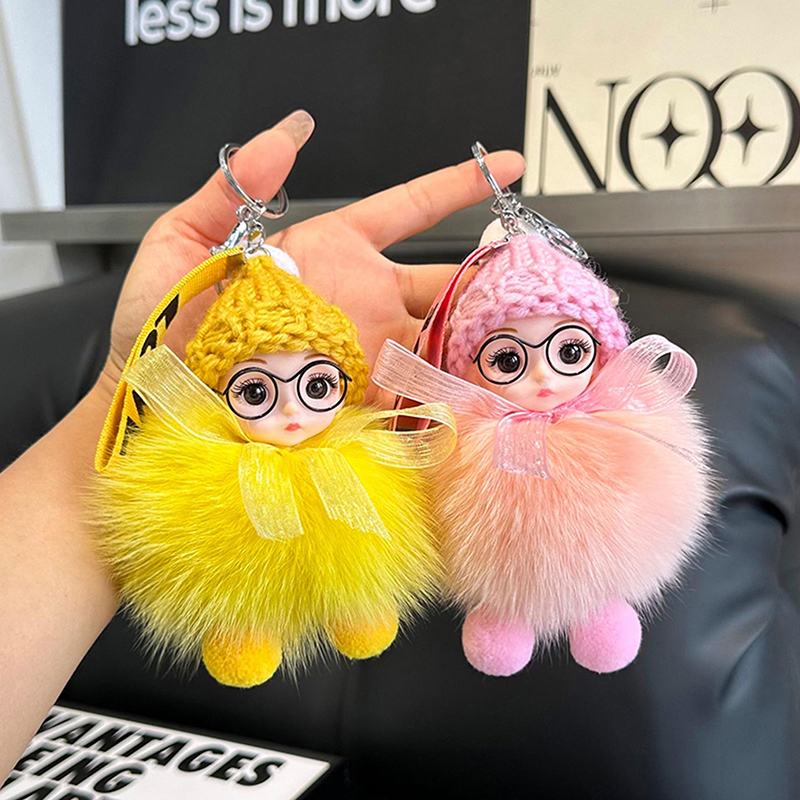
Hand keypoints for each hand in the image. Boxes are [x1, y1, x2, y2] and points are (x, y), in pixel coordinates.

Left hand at [104, 110, 525, 403]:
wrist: (155, 406)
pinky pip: (416, 395)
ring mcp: (365, 352)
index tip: (508, 163)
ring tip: (530, 338)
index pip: (407, 209)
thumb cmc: (160, 324)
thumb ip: (231, 191)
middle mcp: (359, 299)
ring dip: (481, 338)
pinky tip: (486, 394)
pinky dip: (452, 394)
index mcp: (330, 250)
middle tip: (540, 278)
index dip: (456, 187)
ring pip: (439, 338)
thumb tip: (283, 136)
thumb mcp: (183, 245)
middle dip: (490, 278)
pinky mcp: (361, 402)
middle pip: (442, 281)